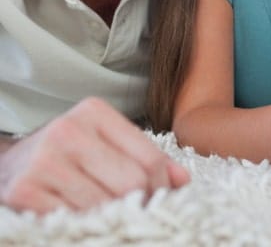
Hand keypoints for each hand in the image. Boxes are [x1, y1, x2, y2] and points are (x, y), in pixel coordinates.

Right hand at [0, 97, 189, 213]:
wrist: (8, 163)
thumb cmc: (67, 152)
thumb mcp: (105, 141)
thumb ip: (145, 156)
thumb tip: (183, 180)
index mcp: (94, 112)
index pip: (149, 158)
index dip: (161, 187)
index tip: (160, 200)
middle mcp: (69, 130)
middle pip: (131, 183)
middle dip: (141, 205)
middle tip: (139, 215)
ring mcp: (44, 161)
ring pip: (104, 205)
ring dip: (113, 219)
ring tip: (111, 217)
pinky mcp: (24, 192)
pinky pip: (72, 221)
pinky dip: (84, 227)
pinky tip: (84, 222)